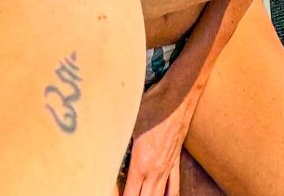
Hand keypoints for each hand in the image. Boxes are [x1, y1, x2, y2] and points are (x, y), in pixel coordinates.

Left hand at [122, 78, 193, 195]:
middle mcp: (155, 171)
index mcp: (141, 164)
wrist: (178, 97)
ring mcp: (167, 168)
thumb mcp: (129, 124)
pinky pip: (173, 188)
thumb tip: (106, 148)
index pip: (128, 195)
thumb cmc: (152, 107)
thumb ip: (119, 143)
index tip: (111, 194)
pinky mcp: (175, 162)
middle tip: (127, 195)